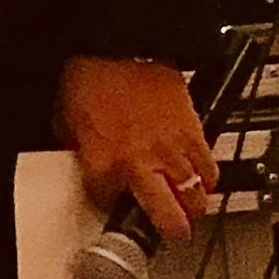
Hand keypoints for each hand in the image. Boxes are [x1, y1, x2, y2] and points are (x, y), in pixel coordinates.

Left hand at [57, 56, 218, 243]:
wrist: (119, 47)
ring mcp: (171, 151)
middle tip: (170, 231)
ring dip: (192, 206)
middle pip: (169, 218)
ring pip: (195, 198)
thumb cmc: (90, 78)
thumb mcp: (68, 122)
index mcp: (103, 163)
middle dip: (171, 231)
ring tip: (187, 206)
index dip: (114, 209)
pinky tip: (200, 177)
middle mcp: (140, 164)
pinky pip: (211, 169)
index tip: (117, 209)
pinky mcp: (195, 134)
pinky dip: (207, 178)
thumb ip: (82, 154)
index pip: (111, 207)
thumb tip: (90, 168)